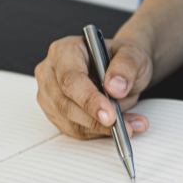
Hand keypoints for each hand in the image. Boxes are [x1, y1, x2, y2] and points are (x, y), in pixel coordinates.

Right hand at [34, 36, 151, 138]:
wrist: (121, 71)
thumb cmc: (121, 59)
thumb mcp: (133, 54)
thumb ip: (126, 66)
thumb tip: (115, 87)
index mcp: (65, 50)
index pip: (70, 78)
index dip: (89, 99)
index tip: (110, 115)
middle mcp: (52, 71)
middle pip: (64, 103)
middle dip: (95, 120)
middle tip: (123, 126)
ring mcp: (50, 93)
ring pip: (69, 121)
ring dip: (101, 129)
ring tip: (130, 126)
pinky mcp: (56, 113)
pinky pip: (75, 130)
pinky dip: (99, 133)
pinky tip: (120, 127)